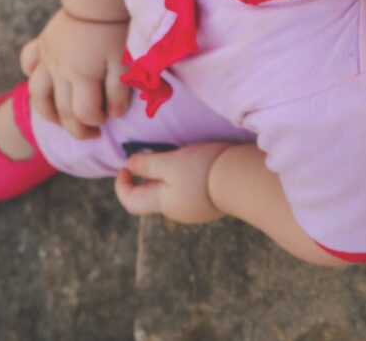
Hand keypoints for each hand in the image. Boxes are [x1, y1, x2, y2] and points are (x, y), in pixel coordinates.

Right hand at [21, 8, 129, 139]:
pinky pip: (28, 60)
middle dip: (76, 128)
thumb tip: (114, 115)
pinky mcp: (44, 41)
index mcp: (81, 76)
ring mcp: (48, 56)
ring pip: (37, 93)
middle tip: (91, 133)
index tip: (106, 121)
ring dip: (47, 111)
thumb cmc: (115, 28)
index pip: (83, 113)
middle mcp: (59, 70)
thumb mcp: (125, 60)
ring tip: (60, 119)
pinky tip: (42, 79)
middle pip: (60, 110)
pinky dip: (31, 73)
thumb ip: (119, 90)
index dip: (95, 122)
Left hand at [114, 142, 233, 224]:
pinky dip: (184, 177)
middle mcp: (178, 211)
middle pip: (152, 196)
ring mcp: (197, 208)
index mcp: (164, 204)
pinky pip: (189, 190)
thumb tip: (129, 165)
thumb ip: (148, 164)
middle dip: (146, 177)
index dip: (122, 185)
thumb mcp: (170, 163)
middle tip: (151, 155)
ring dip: (166, 176)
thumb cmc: (203, 170)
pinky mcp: (212, 201)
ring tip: (175, 156)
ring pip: (171, 192)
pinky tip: (196, 163)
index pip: (131, 202)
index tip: (124, 166)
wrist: (244, 181)